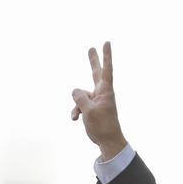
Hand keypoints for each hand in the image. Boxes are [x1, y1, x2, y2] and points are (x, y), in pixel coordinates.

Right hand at [71, 42, 126, 160]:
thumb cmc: (102, 126)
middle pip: (95, 73)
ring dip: (76, 105)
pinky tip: (75, 119)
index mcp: (105, 91)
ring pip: (80, 96)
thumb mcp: (88, 111)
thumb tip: (75, 90)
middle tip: (91, 48)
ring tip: (77, 116)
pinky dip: (76, 111)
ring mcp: (95, 100)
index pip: (106, 69)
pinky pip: (79, 105)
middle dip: (93, 61)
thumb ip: (79, 97)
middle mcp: (101, 92)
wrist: (107, 140)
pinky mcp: (91, 108)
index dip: (106, 56)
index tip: (106, 43)